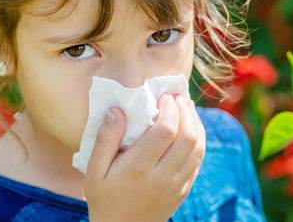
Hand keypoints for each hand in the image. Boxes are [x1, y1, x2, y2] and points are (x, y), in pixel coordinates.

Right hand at [85, 94, 205, 221]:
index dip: (170, 109)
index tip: (165, 96)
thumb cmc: (104, 196)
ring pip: (198, 148)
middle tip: (178, 98)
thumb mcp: (94, 169)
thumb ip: (105, 138)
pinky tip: (191, 128)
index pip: (165, 131)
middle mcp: (162, 176)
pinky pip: (198, 161)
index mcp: (138, 168)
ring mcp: (176, 185)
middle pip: (187, 137)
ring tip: (187, 108)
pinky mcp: (184, 190)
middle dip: (186, 112)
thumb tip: (117, 109)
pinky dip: (198, 140)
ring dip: (196, 124)